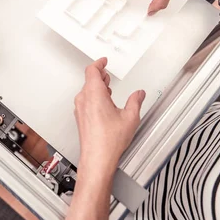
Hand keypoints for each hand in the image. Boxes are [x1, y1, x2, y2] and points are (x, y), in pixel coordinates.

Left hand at [74, 58, 145, 174]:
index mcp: (94, 94)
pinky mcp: (80, 117)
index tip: (104, 61)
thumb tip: (139, 94)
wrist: (97, 158)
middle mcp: (84, 100)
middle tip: (106, 72)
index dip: (99, 63)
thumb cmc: (109, 141)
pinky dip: (94, 96)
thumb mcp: (130, 118)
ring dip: (97, 86)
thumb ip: (135, 101)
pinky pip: (85, 100)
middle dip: (99, 74)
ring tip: (107, 87)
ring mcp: (80, 109)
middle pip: (89, 80)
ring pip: (86, 90)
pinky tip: (103, 102)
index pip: (92, 71)